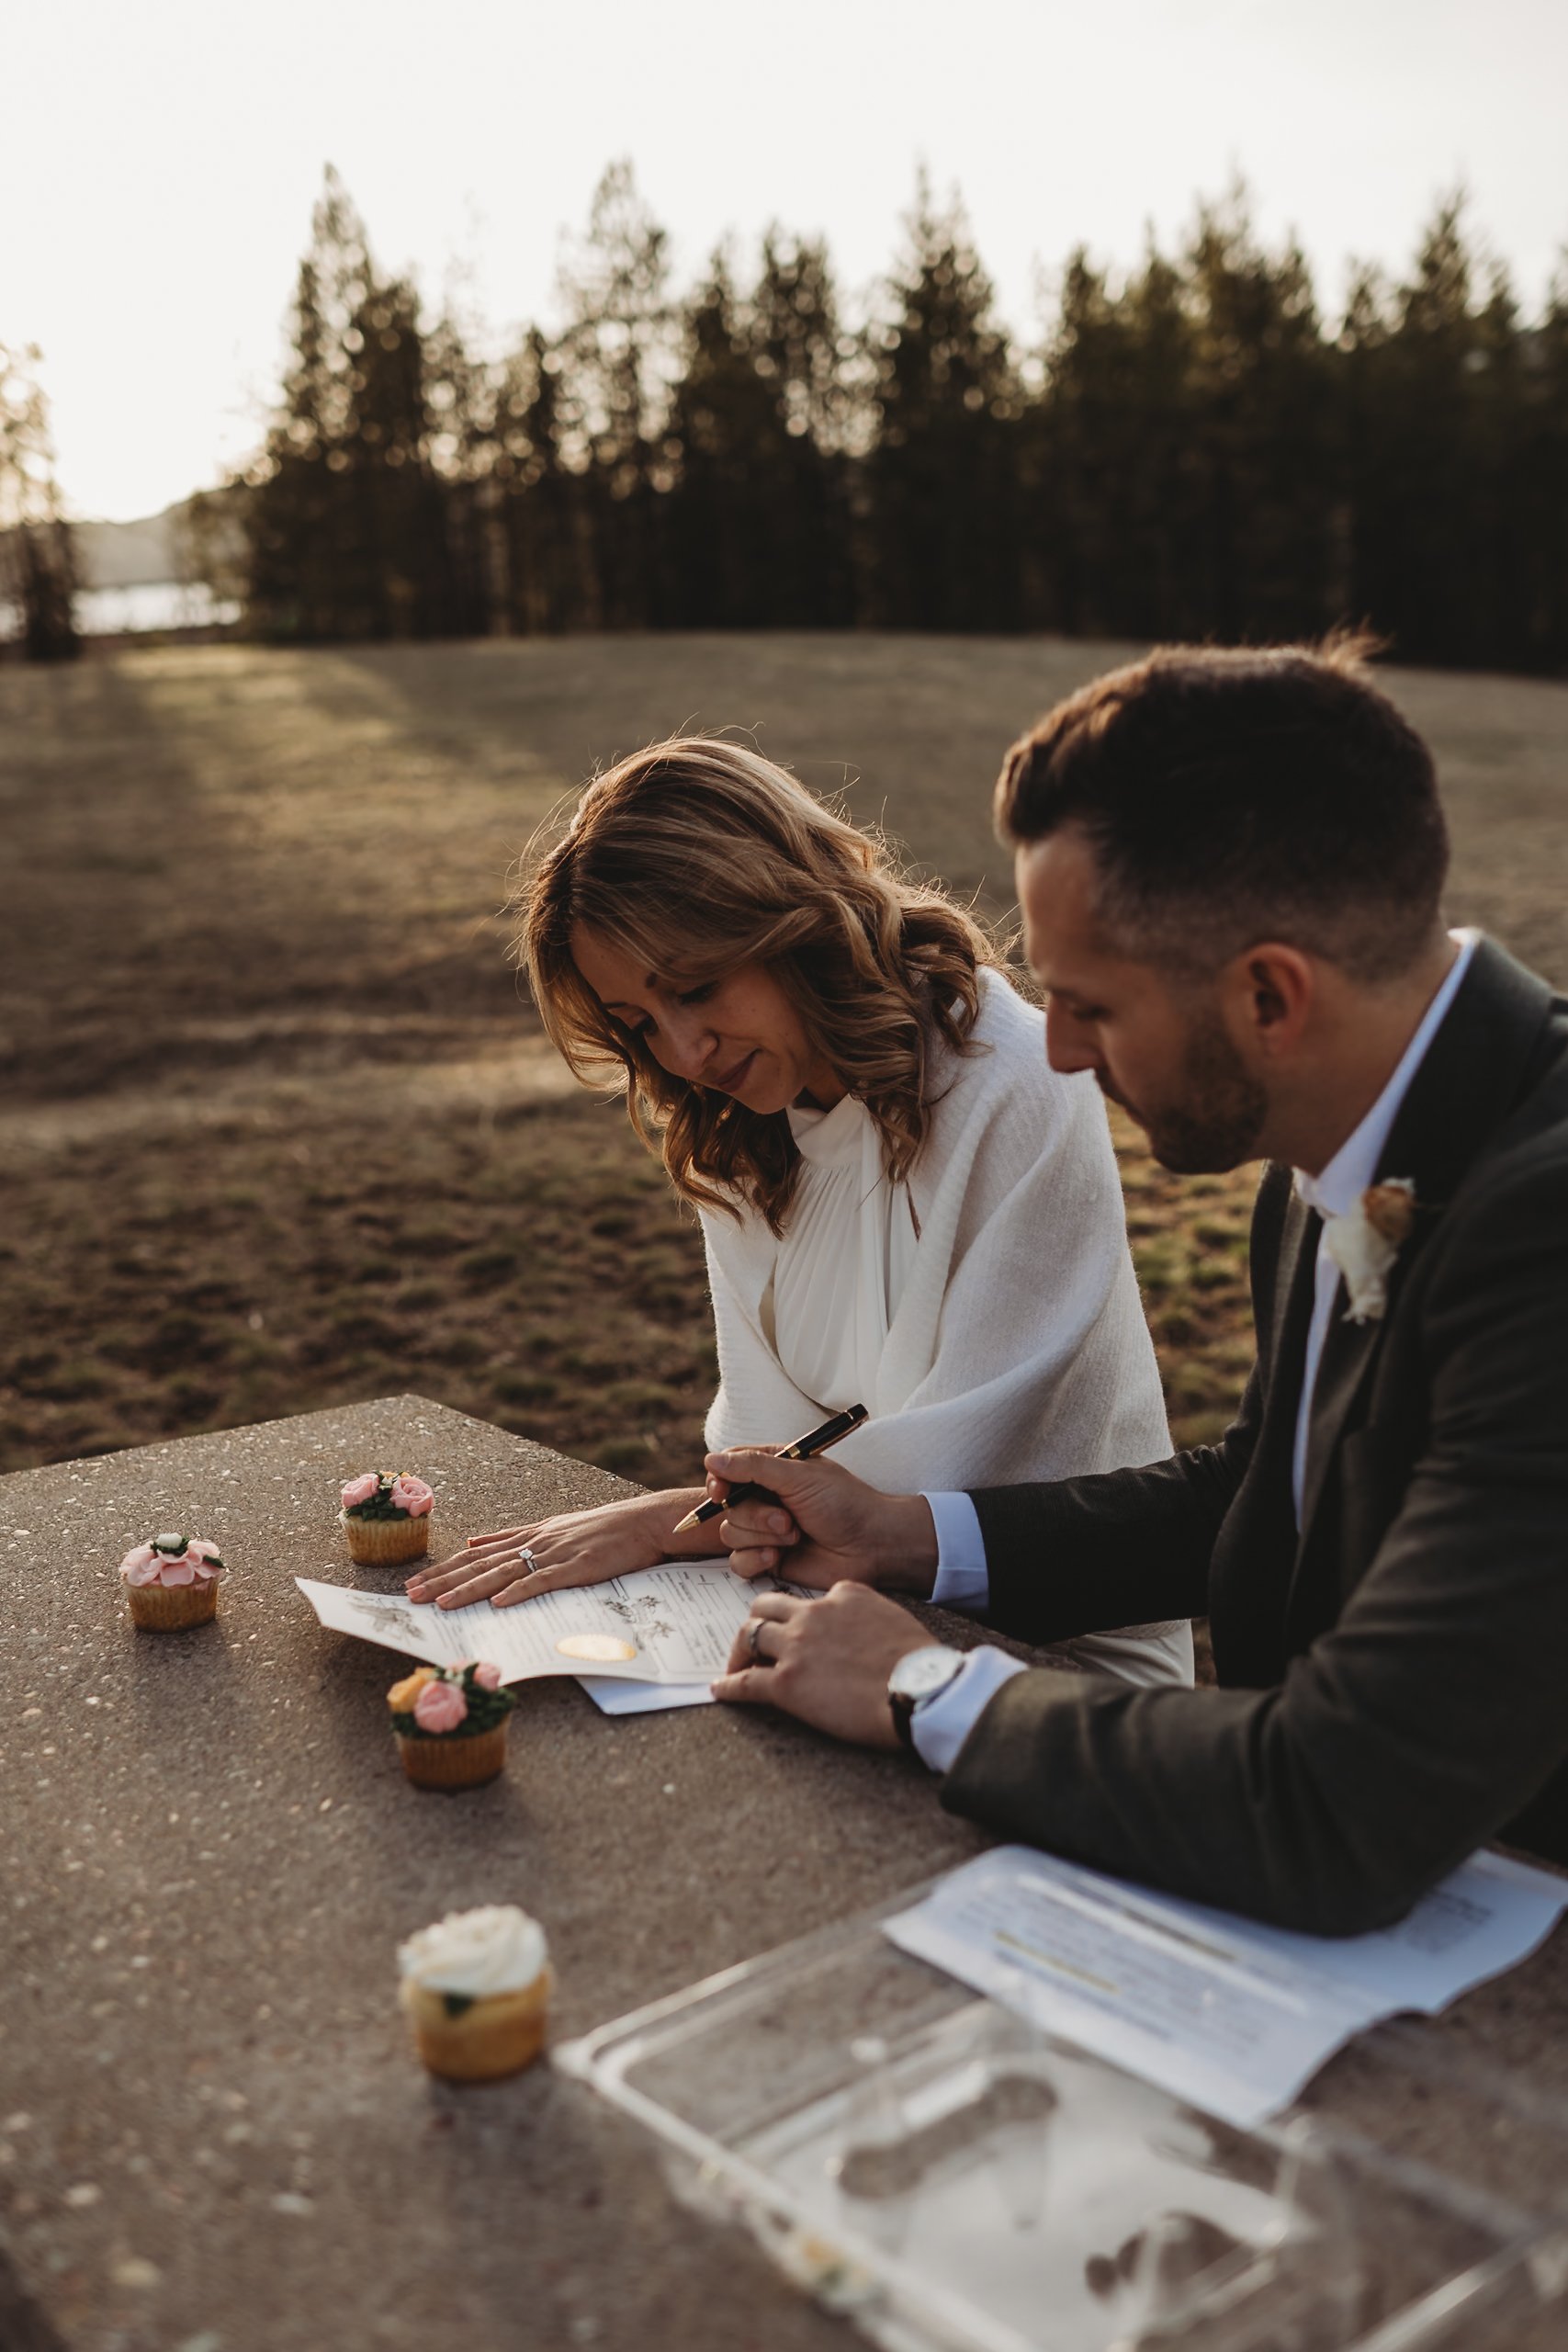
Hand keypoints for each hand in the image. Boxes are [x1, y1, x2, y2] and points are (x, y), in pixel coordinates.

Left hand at [403, 1490, 712, 1609]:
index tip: (414, 1583)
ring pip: (502, 1573)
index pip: (475, 1554)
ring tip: (442, 1605)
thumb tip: (473, 1542)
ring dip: (469, 1590)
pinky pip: (543, 1582)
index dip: (443, 1569)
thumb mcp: (550, 1527)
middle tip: (411, 1597)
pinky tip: (498, 1603)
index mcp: (527, 1535)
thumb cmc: (601, 1529)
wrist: (642, 1521)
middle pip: (479, 1564)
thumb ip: (511, 1536)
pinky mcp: (576, 1567)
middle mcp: (534, 1542)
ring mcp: (554, 1554)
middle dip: (443, 1581)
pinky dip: (519, 1592)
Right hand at [706, 1447, 937, 1595]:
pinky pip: (738, 1562)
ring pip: (730, 1534)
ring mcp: (765, 1530)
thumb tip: (711, 1459)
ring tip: (794, 1537)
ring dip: (759, 1537)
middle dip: (754, 1516)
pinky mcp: (768, 1559)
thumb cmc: (845, 1503)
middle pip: (727, 1505)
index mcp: (773, 1469)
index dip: (720, 1480)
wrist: (872, 1546)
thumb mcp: (800, 1476)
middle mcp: (766, 1498)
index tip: (721, 1490)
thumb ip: (754, 1467)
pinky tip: (778, 1558)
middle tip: (787, 1520)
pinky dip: (755, 1560)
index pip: (729, 1467)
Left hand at [712, 1582, 937, 1747]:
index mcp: (843, 1594)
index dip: (799, 1613)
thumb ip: (868, 1615)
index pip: (809, 1597)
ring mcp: (797, 1646)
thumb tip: (861, 1630)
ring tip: (736, 1664)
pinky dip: (729, 1685)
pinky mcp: (787, 1683)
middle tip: (755, 1639)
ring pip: (750, 1634)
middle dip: (758, 1620)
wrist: (918, 1690)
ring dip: (739, 1650)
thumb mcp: (893, 1619)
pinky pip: (746, 1681)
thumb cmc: (919, 1662)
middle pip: (767, 1606)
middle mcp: (814, 1613)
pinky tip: (721, 1689)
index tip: (797, 1627)